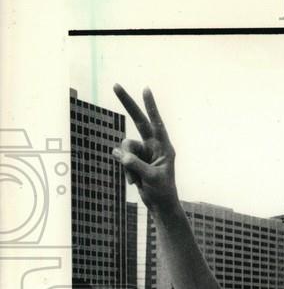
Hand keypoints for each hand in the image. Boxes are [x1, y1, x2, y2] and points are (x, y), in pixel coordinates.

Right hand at [112, 85, 176, 211]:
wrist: (160, 204)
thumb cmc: (162, 191)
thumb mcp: (151, 178)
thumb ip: (136, 165)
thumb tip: (120, 154)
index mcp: (164, 147)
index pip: (156, 123)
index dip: (150, 106)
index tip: (146, 90)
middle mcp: (154, 145)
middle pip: (138, 121)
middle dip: (127, 103)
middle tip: (115, 84)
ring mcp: (143, 151)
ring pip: (125, 146)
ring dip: (126, 163)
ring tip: (136, 179)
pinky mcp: (134, 158)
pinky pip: (121, 157)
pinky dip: (126, 171)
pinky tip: (134, 182)